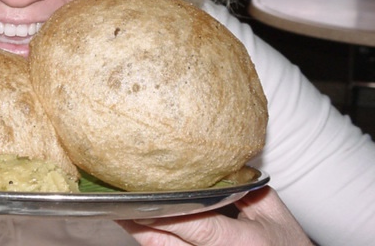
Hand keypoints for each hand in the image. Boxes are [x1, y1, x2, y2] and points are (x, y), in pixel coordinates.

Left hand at [117, 187, 312, 245]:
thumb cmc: (286, 244)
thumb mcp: (273, 212)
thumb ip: (243, 187)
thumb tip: (213, 162)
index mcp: (244, 243)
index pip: (200, 226)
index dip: (167, 212)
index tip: (141, 195)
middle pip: (168, 244)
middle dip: (138, 222)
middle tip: (115, 198)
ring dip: (139, 230)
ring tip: (117, 206)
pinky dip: (152, 238)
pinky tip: (136, 222)